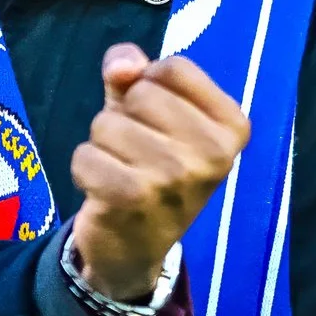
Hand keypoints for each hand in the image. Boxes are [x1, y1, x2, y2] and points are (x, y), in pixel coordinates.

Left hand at [66, 44, 247, 301]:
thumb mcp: (148, 112)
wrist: (136, 248)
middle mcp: (215, 154)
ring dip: (102, 145)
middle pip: (141, 93)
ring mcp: (176, 178)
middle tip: (138, 154)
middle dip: (125, 117)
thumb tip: (121, 66)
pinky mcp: (133, 198)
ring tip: (122, 172)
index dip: (149, 84)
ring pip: (107, 123)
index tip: (157, 119)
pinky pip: (85, 154)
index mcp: (231, 127)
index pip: (174, 68)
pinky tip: (105, 192)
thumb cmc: (148, 165)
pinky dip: (84, 169)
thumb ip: (134, 72)